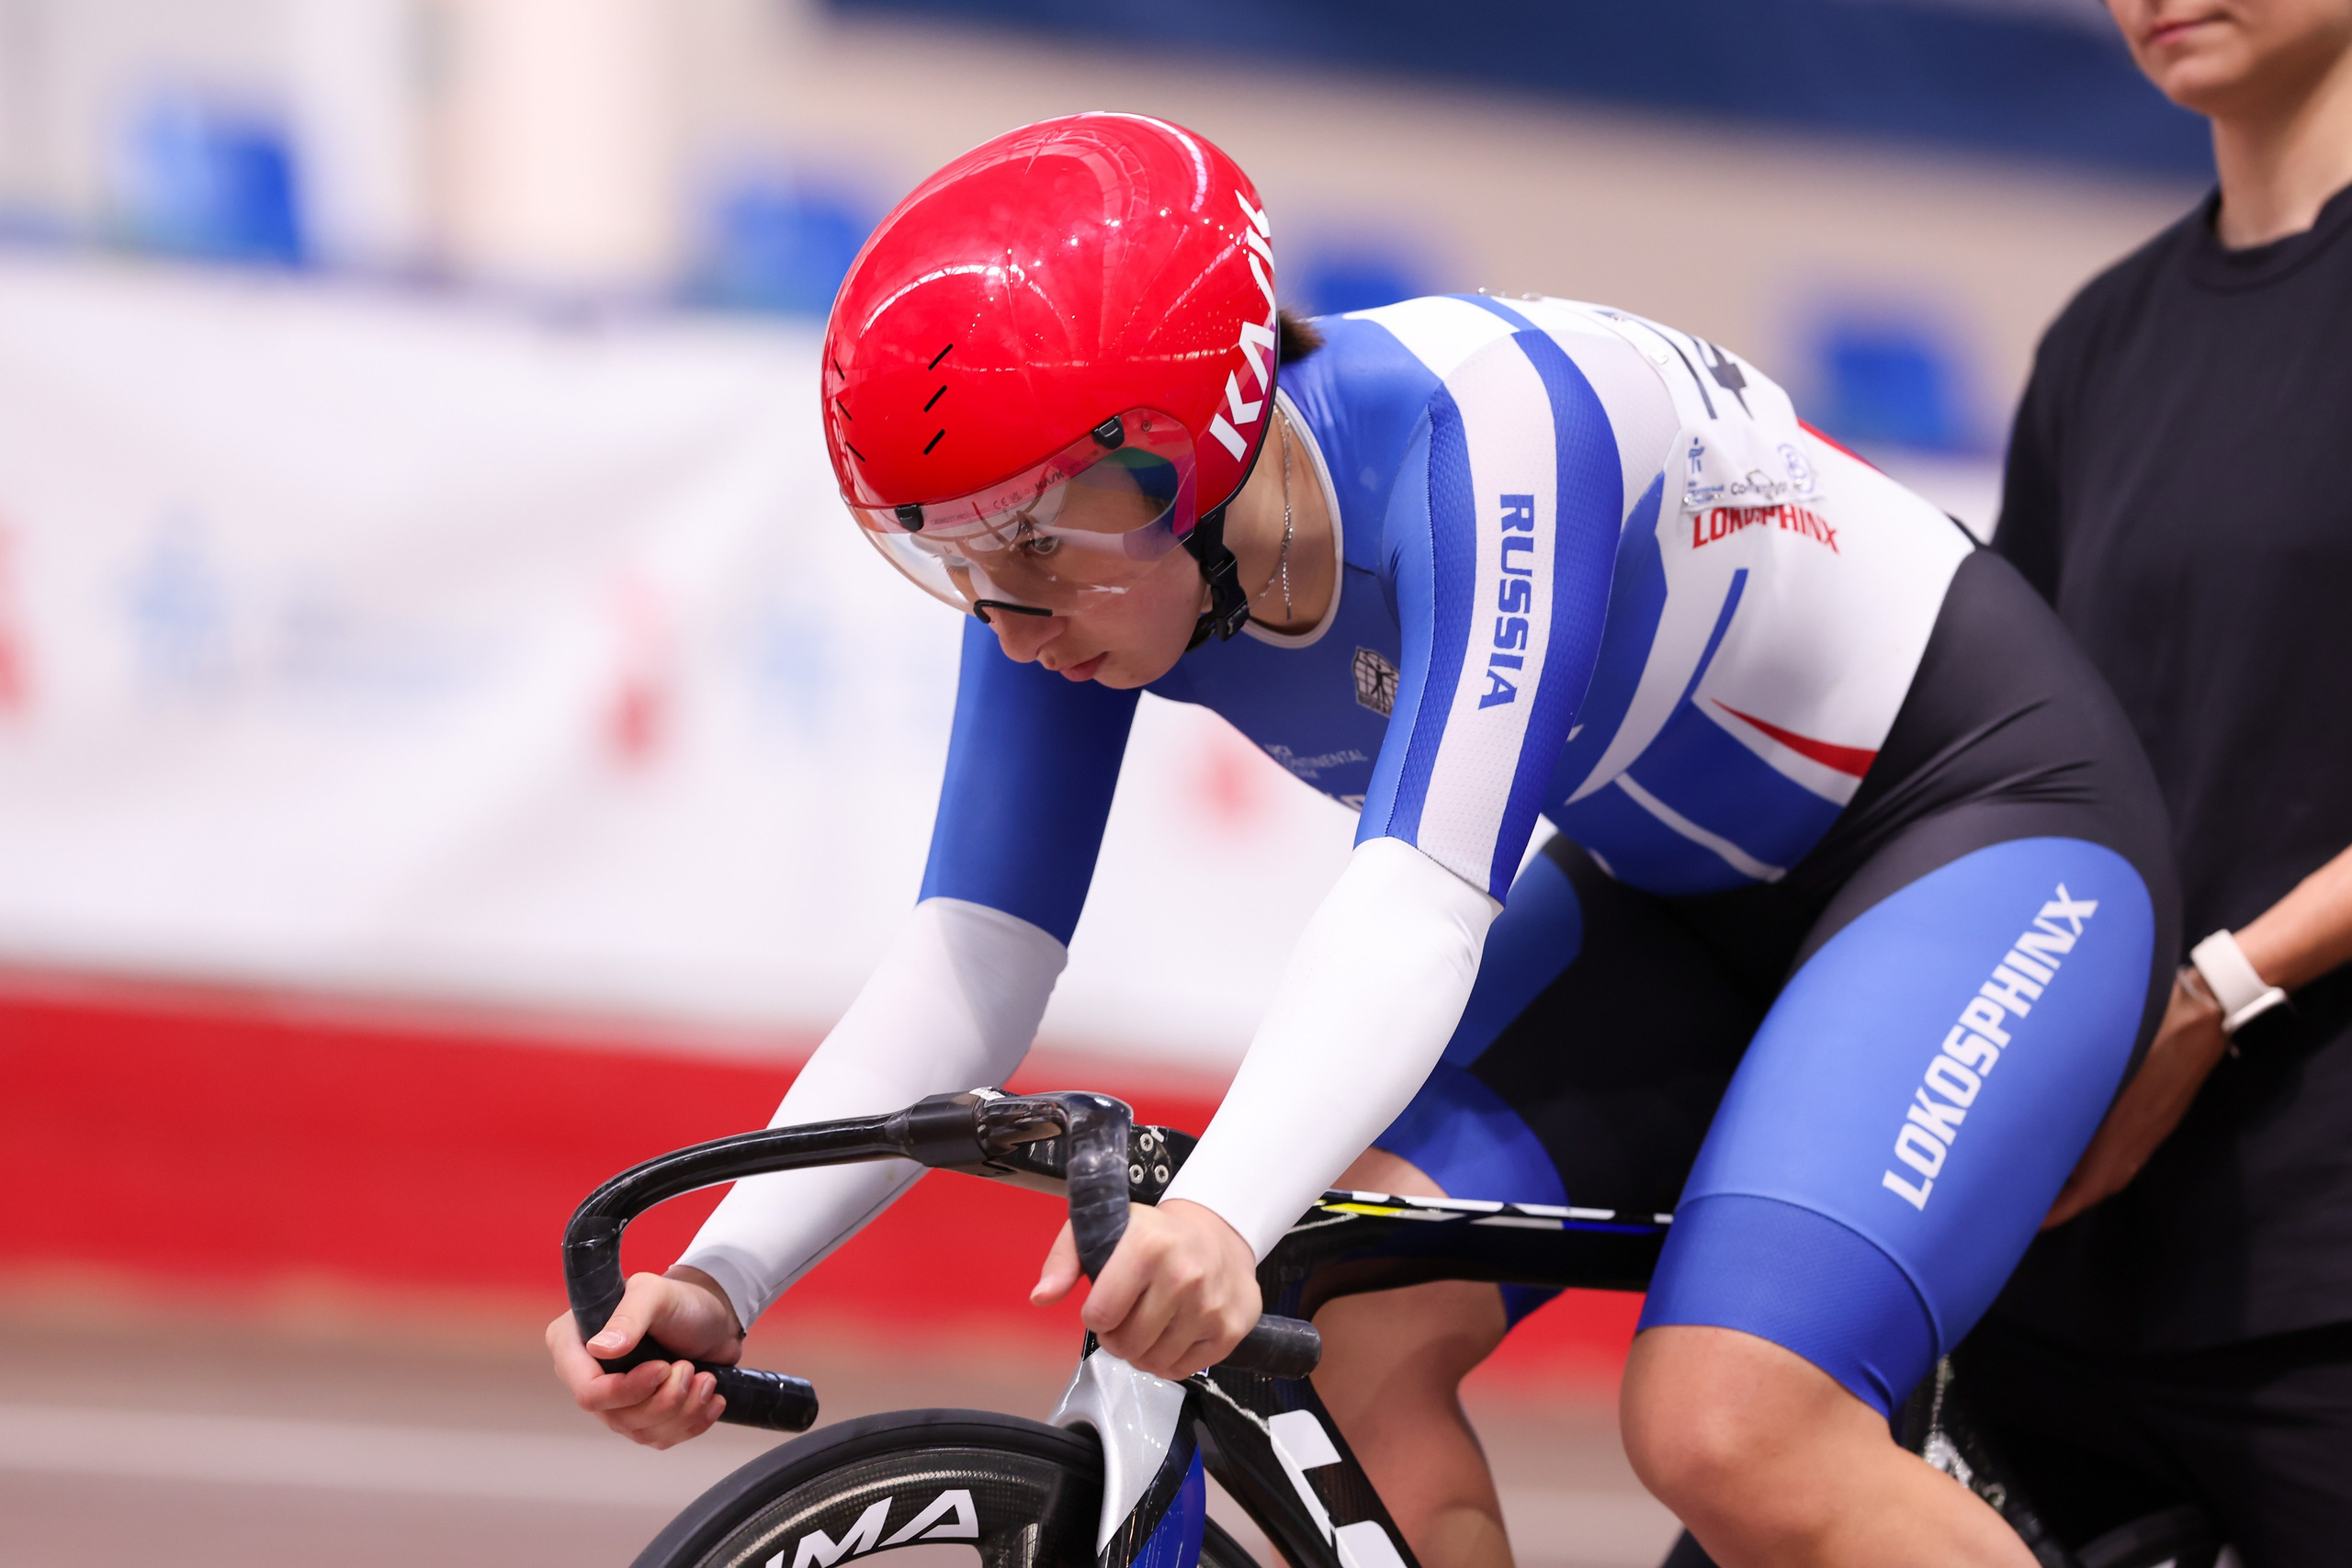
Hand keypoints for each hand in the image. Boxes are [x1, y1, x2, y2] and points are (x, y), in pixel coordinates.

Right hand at [546, 1265, 744, 1446]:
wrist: (712, 1317)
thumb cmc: (679, 1299)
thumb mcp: (654, 1294)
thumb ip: (628, 1317)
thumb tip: (599, 1348)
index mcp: (572, 1342)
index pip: (587, 1391)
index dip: (625, 1390)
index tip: (662, 1368)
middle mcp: (586, 1375)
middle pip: (617, 1418)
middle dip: (664, 1399)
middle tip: (689, 1367)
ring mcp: (614, 1400)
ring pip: (641, 1432)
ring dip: (683, 1410)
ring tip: (705, 1379)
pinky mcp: (642, 1416)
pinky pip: (661, 1438)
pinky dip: (692, 1422)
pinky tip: (712, 1399)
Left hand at [1030, 1199, 1260, 1379]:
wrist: (1218, 1233)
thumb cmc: (1155, 1235)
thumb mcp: (1103, 1229)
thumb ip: (1063, 1260)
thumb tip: (1042, 1296)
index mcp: (1147, 1246)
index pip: (1100, 1314)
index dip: (1095, 1315)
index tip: (1105, 1303)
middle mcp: (1183, 1276)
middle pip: (1126, 1345)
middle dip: (1117, 1337)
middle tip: (1126, 1317)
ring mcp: (1209, 1305)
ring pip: (1153, 1362)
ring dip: (1142, 1352)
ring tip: (1149, 1325)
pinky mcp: (1229, 1329)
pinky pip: (1182, 1369)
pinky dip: (1170, 1359)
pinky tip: (1173, 1332)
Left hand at [2043, 971, 2230, 1228]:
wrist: (2201, 1018)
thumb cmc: (2147, 1034)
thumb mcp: (2100, 1066)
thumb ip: (2072, 1098)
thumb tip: (2032, 1121)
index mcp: (2122, 1136)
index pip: (2086, 1191)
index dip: (2055, 1209)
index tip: (2024, 1218)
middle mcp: (2138, 1144)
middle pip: (2096, 1187)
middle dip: (2059, 1199)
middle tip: (2022, 1200)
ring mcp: (2150, 1133)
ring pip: (2108, 1171)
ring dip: (2076, 1182)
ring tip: (2039, 1179)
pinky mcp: (2156, 1120)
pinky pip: (2120, 1152)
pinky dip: (2092, 1160)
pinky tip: (2072, 1147)